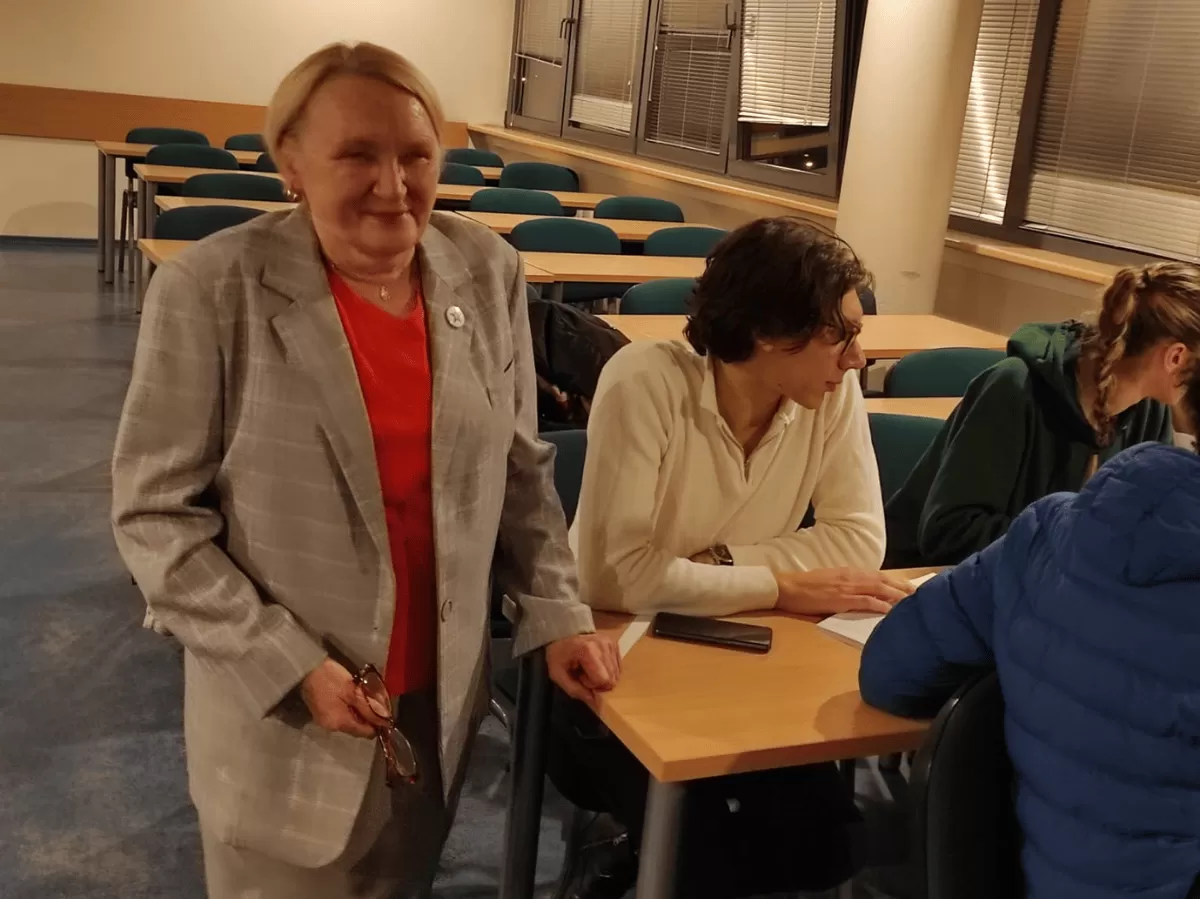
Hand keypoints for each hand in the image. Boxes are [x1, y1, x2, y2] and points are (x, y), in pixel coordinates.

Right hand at [299, 658, 391, 738]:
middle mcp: (331, 727)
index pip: (365, 733)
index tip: (385, 711)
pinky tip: (350, 697)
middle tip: (374, 699)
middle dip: (368, 717)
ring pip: (349, 721)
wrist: (305, 667)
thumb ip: (370, 707)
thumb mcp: (353, 691)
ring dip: (358, 712)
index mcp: (339, 723)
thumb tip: (386, 722)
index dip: (378, 724)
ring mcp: (324, 721)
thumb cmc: (330, 677)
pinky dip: (349, 709)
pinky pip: (341, 716)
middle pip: (357, 728)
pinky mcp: (321, 713)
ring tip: (362, 696)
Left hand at [545, 633, 620, 701]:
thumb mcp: (558, 674)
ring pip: (617, 674)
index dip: (593, 684)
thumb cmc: (559, 654)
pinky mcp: (615, 644)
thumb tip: (594, 701)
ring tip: (590, 669)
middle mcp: (604, 645)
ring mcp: (611, 643)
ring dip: (604, 677)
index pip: (604, 679)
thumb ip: (574, 690)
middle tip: (585, 675)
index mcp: (588, 651)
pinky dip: (609, 671)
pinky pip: (618, 666)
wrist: (563, 633)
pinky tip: (597, 665)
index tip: (581, 678)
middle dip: (599, 682)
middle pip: (612, 678)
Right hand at [773, 568, 913, 616]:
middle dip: (902, 588)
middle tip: (918, 594)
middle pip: (883, 580)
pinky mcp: (842, 599)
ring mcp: (848, 587)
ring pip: (879, 589)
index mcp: (849, 572)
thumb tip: (861, 592)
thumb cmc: (805, 586)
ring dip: (897, 595)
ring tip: (912, 602)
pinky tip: (891, 611)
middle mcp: (852, 576)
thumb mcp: (830, 579)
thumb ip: (846, 583)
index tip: (908, 587)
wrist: (788, 587)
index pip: (878, 575)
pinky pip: (866, 601)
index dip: (895, 581)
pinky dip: (881, 605)